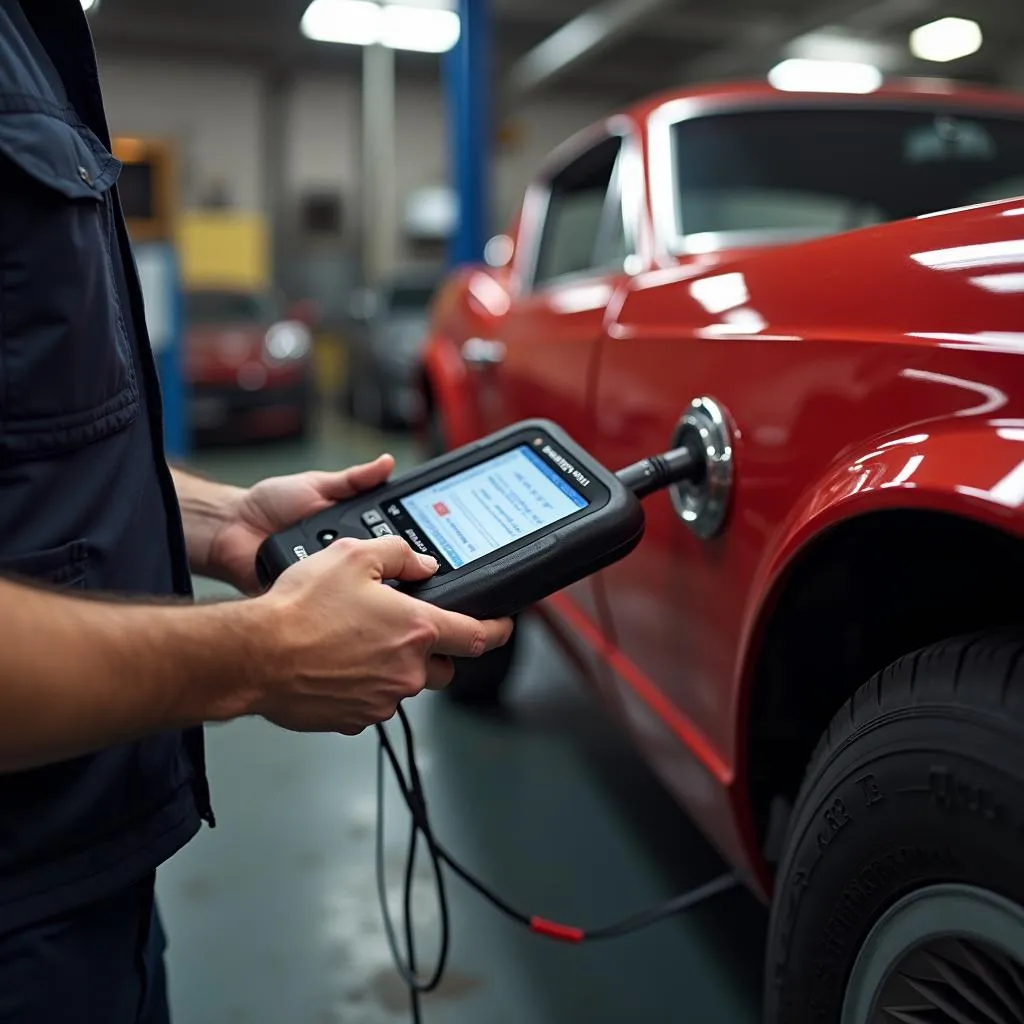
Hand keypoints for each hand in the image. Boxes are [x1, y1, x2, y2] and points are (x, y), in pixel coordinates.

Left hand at [208, 455, 394, 594]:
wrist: (231, 527)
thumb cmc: (270, 504)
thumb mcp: (317, 483)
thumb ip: (354, 479)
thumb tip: (387, 463)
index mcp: (351, 528)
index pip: (387, 536)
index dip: (404, 539)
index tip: (421, 536)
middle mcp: (343, 555)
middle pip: (376, 561)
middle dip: (384, 556)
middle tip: (390, 546)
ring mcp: (328, 577)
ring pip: (355, 581)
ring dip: (356, 571)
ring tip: (358, 559)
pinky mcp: (310, 593)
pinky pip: (326, 594)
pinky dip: (330, 587)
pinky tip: (334, 580)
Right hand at [249, 534, 513, 733]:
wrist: (253, 654)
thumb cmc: (299, 609)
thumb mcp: (352, 557)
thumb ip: (398, 555)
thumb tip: (421, 564)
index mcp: (416, 630)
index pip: (477, 636)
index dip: (497, 629)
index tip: (504, 627)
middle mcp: (406, 671)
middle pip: (441, 665)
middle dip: (429, 648)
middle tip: (398, 627)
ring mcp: (380, 700)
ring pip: (403, 683)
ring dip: (391, 665)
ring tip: (353, 641)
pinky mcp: (353, 719)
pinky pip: (371, 701)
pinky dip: (362, 685)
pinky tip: (335, 663)